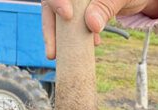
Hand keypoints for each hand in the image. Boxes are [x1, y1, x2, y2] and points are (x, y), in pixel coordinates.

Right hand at [42, 0, 157, 58]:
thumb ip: (106, 7)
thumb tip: (92, 25)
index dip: (57, 1)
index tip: (67, 15)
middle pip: (53, 9)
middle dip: (51, 30)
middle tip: (52, 52)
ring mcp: (79, 5)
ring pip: (62, 20)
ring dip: (61, 39)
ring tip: (60, 56)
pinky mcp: (85, 15)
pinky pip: (75, 27)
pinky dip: (77, 39)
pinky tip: (90, 46)